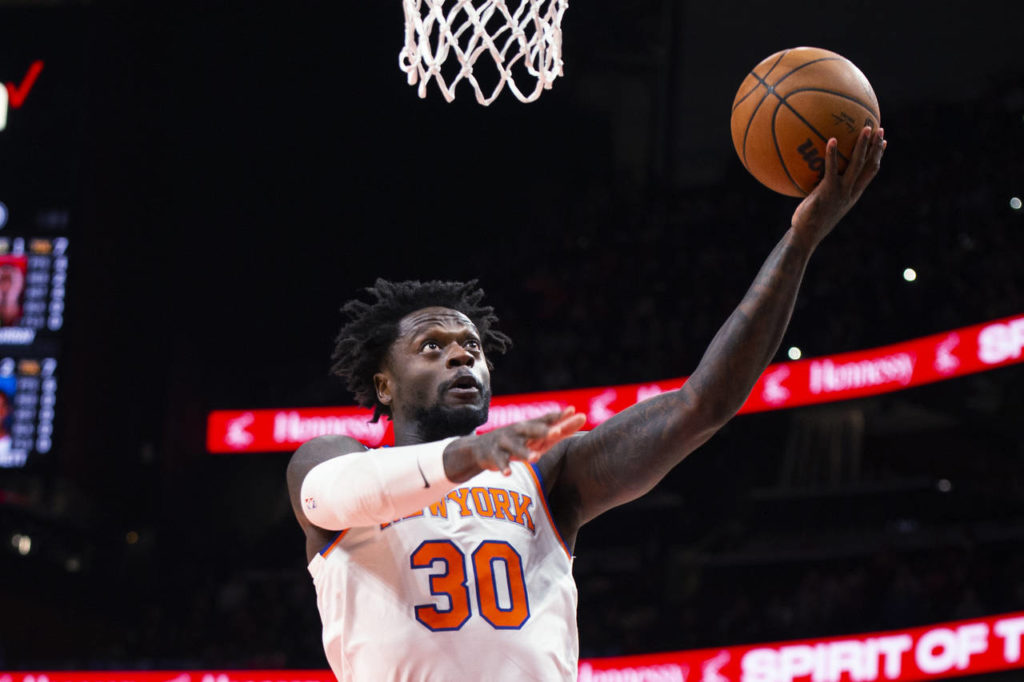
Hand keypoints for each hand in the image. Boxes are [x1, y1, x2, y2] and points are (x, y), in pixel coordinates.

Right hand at [443, 407, 586, 479]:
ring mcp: (504, 442)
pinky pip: (499, 462)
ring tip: (536, 459)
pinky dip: (504, 467)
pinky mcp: (493, 455)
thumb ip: (557, 429)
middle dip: (544, 430)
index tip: (573, 412)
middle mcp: (517, 431)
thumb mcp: (535, 437)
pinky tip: (508, 473)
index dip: (559, 416)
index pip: (546, 420)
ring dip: (525, 453)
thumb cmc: (515, 441)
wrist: (479, 449)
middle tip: (558, 431)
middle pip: (532, 430)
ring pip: (516, 448)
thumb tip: (579, 416)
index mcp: (529, 427)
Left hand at [791, 125, 886, 248]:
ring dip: (863, 145)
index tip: (884, 142)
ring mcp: (841, 191)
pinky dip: (832, 154)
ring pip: (857, 164)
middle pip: (870, 166)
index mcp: (853, 194)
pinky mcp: (828, 191)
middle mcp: (851, 192)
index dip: (879, 156)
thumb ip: (826, 189)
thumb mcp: (823, 203)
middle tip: (879, 129)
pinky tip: (831, 139)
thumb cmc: (811, 220)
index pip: (871, 172)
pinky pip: (831, 169)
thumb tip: (818, 175)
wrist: (806, 236)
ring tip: (865, 128)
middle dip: (876, 147)